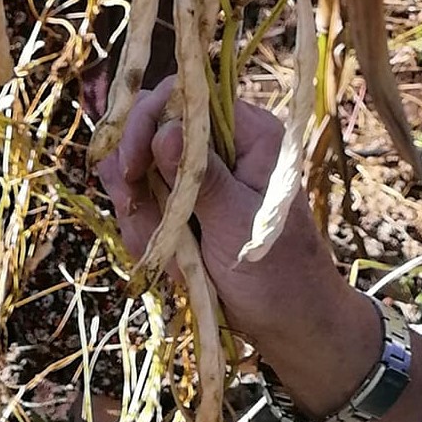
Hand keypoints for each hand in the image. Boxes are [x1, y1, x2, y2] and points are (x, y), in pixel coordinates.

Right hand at [96, 78, 360, 366]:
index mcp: (250, 133)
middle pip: (149, 131)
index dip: (147, 120)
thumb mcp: (237, 222)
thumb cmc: (278, 272)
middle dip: (135, 177)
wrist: (290, 325)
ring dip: (141, 215)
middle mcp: (222, 146)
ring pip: (138, 172)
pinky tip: (172, 265)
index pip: (184, 95)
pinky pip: (142, 206)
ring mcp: (199, 177)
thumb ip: (200, 176)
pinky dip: (145, 234)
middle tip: (134, 211)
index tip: (131, 166)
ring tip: (171, 256)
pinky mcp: (184, 207)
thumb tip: (163, 129)